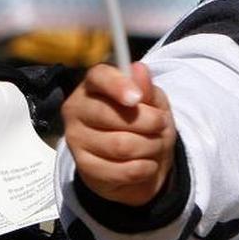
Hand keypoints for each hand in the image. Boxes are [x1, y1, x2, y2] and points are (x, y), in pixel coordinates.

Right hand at [62, 62, 176, 205]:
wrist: (138, 163)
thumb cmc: (143, 124)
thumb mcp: (153, 103)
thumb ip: (146, 89)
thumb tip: (139, 69)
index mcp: (92, 85)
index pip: (99, 77)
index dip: (118, 86)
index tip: (137, 99)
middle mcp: (77, 109)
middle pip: (111, 116)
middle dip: (148, 122)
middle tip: (162, 125)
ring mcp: (76, 139)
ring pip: (120, 146)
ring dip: (150, 146)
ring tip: (156, 144)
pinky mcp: (84, 168)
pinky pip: (122, 170)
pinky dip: (145, 168)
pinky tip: (146, 164)